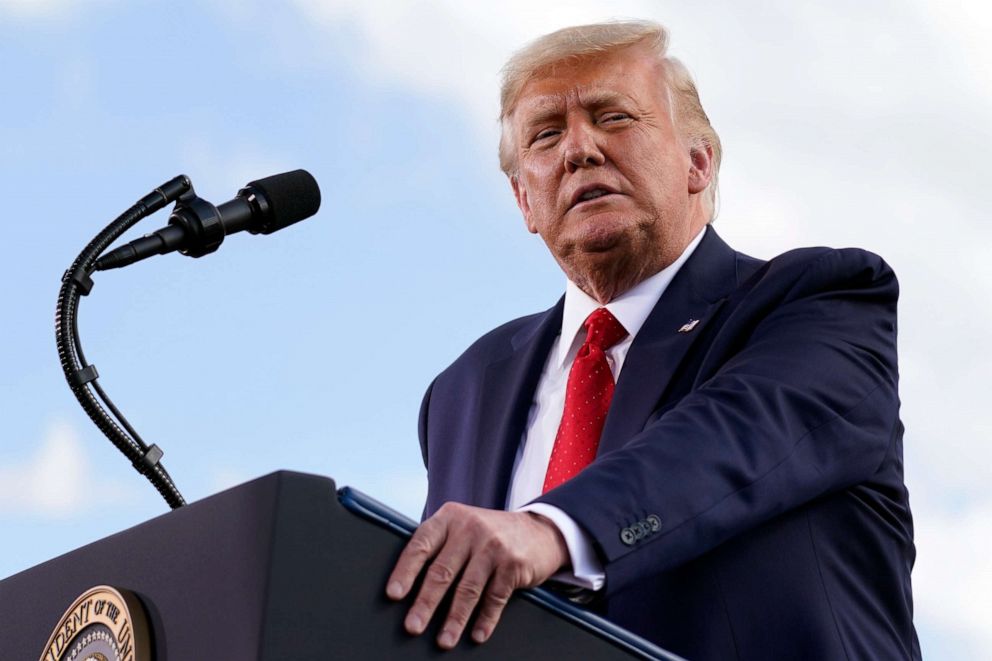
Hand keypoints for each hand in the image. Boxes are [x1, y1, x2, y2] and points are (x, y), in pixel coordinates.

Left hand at [385, 502, 568, 648]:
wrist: (539, 531)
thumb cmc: (489, 535)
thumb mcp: (462, 528)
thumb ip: (439, 546)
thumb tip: (408, 586)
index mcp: (449, 518)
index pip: (421, 545)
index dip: (405, 571)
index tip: (394, 594)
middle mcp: (470, 528)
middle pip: (442, 571)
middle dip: (425, 603)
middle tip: (412, 626)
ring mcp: (493, 545)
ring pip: (468, 589)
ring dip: (454, 619)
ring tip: (444, 640)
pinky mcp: (513, 563)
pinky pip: (495, 598)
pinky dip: (485, 620)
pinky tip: (477, 635)